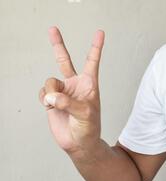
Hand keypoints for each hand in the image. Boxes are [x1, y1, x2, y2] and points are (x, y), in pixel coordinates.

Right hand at [39, 27, 104, 153]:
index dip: (96, 47)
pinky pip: (43, 92)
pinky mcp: (51, 100)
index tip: (100, 32)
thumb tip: (51, 96)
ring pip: (50, 81)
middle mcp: (75, 85)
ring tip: (56, 104)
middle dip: (58, 45)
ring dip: (51, 92)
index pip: (92, 61)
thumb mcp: (85, 114)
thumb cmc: (89, 128)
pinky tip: (50, 107)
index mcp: (89, 84)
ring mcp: (62, 91)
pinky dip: (44, 99)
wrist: (78, 144)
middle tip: (53, 29)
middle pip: (64, 60)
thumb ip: (68, 102)